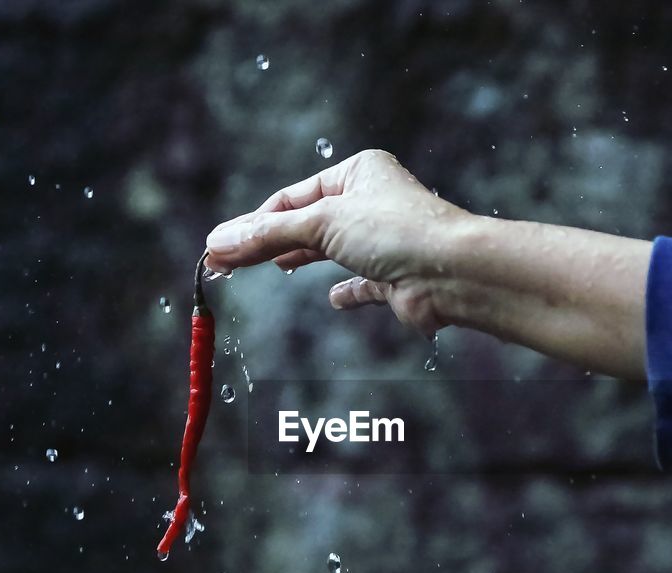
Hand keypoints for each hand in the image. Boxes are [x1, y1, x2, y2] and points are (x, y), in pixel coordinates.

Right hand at [205, 149, 469, 334]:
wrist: (453, 273)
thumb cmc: (397, 232)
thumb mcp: (321, 223)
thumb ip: (268, 234)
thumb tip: (217, 242)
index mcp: (358, 173)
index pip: (293, 197)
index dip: (255, 222)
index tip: (220, 246)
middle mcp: (372, 203)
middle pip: (307, 224)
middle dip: (269, 243)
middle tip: (226, 263)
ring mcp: (385, 242)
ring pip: (333, 251)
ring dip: (302, 259)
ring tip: (271, 268)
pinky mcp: (396, 279)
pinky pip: (365, 285)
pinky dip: (347, 293)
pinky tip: (334, 300)